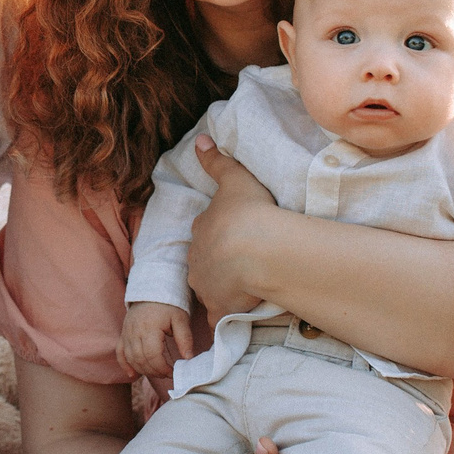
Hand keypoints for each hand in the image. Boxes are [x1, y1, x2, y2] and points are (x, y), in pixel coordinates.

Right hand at [118, 301, 195, 378]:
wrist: (152, 290)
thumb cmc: (168, 305)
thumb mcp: (181, 319)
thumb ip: (185, 338)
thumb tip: (188, 358)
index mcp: (150, 328)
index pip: (153, 356)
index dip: (162, 368)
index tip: (172, 372)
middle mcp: (135, 332)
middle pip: (141, 360)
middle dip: (155, 371)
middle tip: (166, 374)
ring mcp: (127, 333)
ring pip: (131, 358)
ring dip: (143, 370)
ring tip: (156, 373)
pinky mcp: (123, 334)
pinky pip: (120, 353)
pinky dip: (125, 365)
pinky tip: (133, 375)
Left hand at [186, 137, 276, 320]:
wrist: (257, 250)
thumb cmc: (248, 211)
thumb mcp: (234, 178)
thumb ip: (216, 162)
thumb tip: (200, 140)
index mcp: (201, 228)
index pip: (205, 231)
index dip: (219, 233)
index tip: (234, 234)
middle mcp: (196, 258)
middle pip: (205, 260)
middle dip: (217, 262)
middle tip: (241, 261)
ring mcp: (205, 285)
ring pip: (210, 286)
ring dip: (222, 286)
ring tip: (246, 285)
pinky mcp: (218, 307)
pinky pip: (219, 314)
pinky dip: (227, 313)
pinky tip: (240, 311)